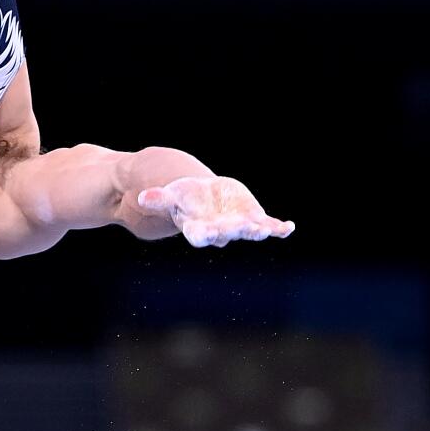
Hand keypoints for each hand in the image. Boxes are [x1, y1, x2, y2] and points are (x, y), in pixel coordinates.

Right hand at [137, 176, 294, 247]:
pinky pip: (268, 226)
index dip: (204, 234)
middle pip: (228, 232)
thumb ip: (157, 199)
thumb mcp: (169, 196)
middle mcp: (219, 231)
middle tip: (247, 227)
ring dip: (258, 230)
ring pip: (250, 231)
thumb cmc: (183, 198)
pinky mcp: (253, 219)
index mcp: (197, 228)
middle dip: (236, 229)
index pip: (199, 234)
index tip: (206, 233)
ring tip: (267, 229)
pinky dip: (279, 228)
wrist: (203, 199)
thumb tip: (140, 197)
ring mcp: (238, 227)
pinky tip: (289, 228)